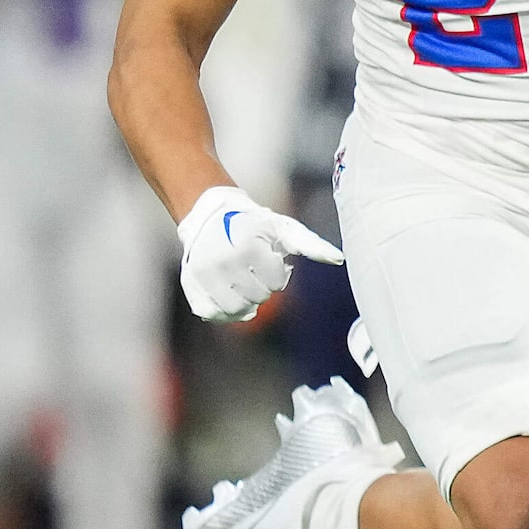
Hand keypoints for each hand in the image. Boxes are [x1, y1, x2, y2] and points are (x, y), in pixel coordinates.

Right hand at [176, 185, 343, 322]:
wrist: (211, 215)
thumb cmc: (256, 224)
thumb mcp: (285, 229)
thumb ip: (312, 245)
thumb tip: (339, 259)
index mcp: (248, 247)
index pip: (275, 284)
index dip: (278, 273)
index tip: (270, 258)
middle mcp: (222, 262)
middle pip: (257, 298)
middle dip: (263, 286)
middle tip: (255, 269)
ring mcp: (203, 275)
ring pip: (235, 310)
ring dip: (246, 302)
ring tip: (244, 283)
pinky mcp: (190, 284)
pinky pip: (210, 313)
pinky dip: (223, 312)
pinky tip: (230, 297)